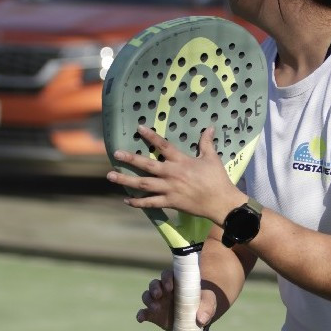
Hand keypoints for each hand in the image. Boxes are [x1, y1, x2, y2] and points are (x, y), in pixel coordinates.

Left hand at [106, 125, 244, 224]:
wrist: (220, 201)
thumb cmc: (217, 179)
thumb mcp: (212, 158)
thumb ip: (206, 143)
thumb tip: (210, 127)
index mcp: (181, 161)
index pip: (163, 146)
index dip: (150, 136)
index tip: (139, 128)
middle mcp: (171, 174)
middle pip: (147, 165)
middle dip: (130, 159)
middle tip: (116, 154)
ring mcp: (169, 189)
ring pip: (143, 184)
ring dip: (126, 180)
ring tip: (110, 176)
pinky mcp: (170, 202)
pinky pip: (150, 203)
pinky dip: (137, 202)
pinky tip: (127, 200)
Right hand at [137, 268, 216, 329]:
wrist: (197, 318)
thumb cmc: (203, 303)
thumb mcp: (209, 302)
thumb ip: (207, 307)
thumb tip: (201, 319)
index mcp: (176, 282)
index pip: (167, 274)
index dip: (166, 278)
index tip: (170, 287)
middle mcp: (164, 290)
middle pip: (154, 283)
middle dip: (155, 288)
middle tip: (159, 295)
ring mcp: (158, 302)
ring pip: (147, 295)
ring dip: (149, 300)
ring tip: (156, 308)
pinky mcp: (153, 315)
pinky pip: (143, 312)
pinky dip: (141, 314)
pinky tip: (141, 318)